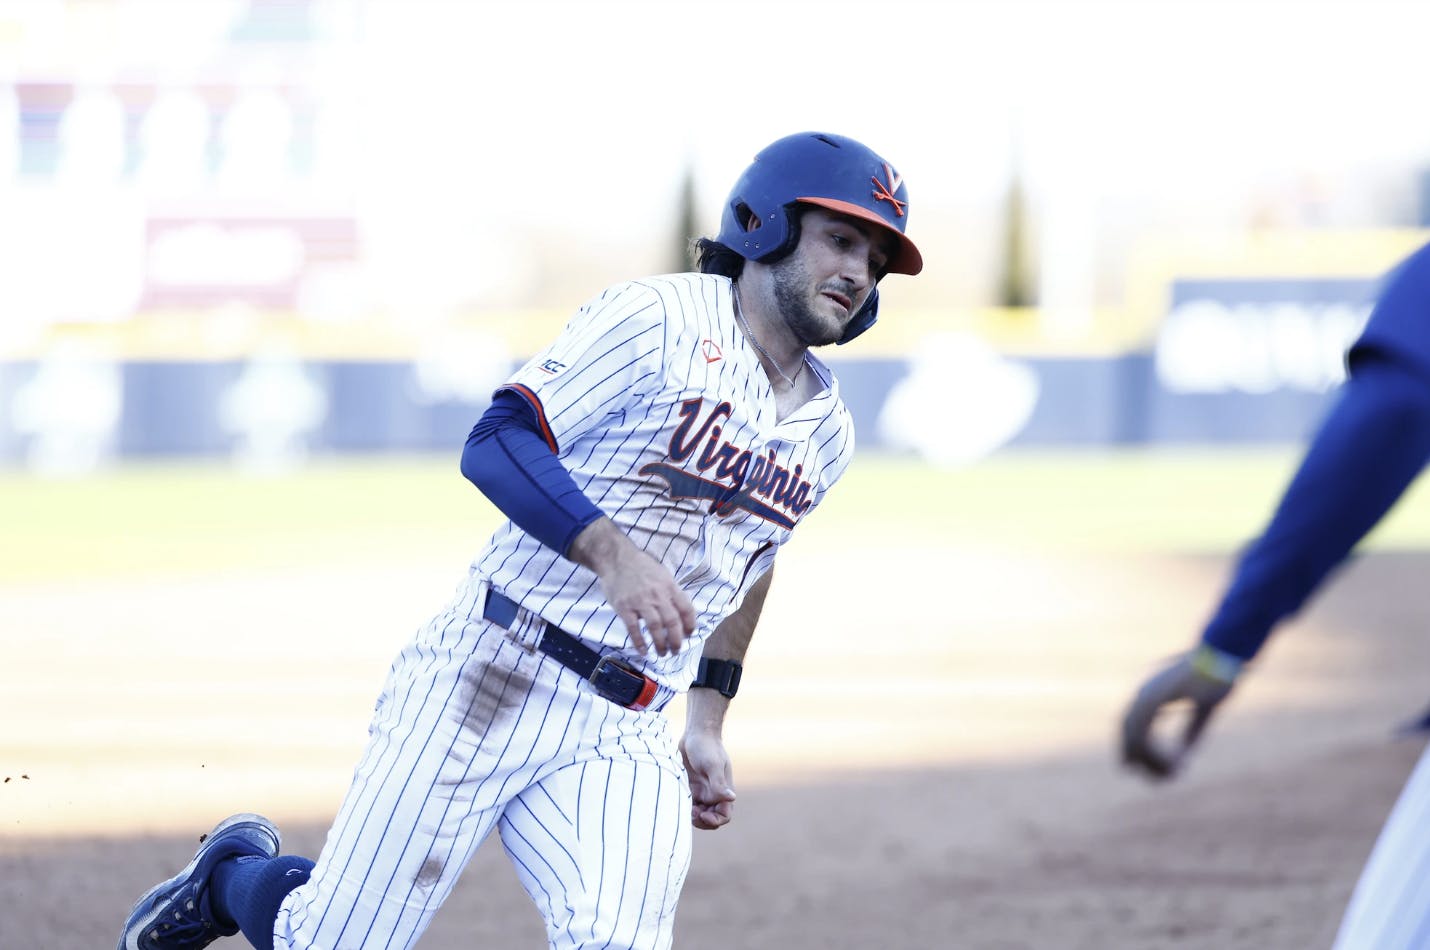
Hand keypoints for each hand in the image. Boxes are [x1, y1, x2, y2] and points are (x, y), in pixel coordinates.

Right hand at [568, 518, 695, 655]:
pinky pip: (633, 629)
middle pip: (672, 622)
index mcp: (669, 586)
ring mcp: (640, 602)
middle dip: (676, 640)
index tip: (689, 635)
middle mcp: (657, 595)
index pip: (686, 608)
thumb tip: (680, 610)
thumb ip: (671, 591)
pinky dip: (639, 642)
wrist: (615, 558)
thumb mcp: (662, 573)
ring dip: (661, 644)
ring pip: (655, 628)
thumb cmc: (641, 566)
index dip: (690, 625)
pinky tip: (644, 651)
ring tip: (662, 653)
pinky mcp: (624, 607)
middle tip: (676, 651)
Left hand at [680, 729, 735, 829]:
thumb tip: (731, 798)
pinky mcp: (689, 788)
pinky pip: (687, 805)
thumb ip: (719, 783)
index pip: (724, 816)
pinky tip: (677, 802)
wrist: (695, 733)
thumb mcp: (712, 764)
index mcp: (723, 791)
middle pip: (711, 819)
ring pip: (698, 815)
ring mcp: (701, 792)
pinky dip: (683, 808)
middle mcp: (713, 794)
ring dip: (692, 817)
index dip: (715, 821)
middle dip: (702, 822)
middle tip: (692, 813)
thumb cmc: (706, 746)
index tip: (703, 814)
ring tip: (685, 810)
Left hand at [1120, 647, 1238, 779]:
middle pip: (1128, 729)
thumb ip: (1192, 730)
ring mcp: (1148, 693)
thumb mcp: (1204, 708)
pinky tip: (1176, 765)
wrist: (1225, 654)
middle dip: (1133, 754)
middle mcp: (1145, 691)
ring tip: (1170, 775)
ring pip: (1136, 735)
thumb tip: (1186, 751)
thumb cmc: (1217, 675)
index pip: (1132, 722)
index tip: (1131, 764)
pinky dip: (1157, 752)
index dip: (1130, 744)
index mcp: (1153, 691)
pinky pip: (1146, 732)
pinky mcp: (1156, 697)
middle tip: (1139, 774)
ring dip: (1150, 758)